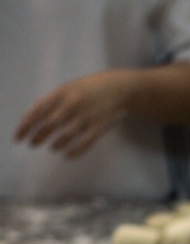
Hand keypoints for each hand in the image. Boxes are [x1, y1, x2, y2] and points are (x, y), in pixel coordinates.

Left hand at [14, 71, 137, 158]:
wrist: (117, 88)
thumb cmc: (86, 89)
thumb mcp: (67, 89)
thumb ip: (51, 102)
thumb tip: (32, 120)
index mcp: (61, 93)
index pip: (37, 111)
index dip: (26, 126)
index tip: (18, 138)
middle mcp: (73, 104)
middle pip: (50, 125)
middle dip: (38, 137)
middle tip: (32, 144)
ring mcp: (87, 116)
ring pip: (67, 135)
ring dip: (56, 144)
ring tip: (52, 147)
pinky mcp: (99, 126)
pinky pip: (84, 143)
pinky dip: (74, 151)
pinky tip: (67, 155)